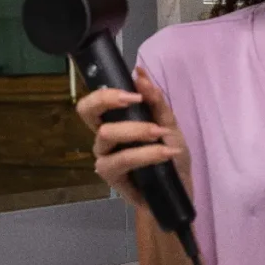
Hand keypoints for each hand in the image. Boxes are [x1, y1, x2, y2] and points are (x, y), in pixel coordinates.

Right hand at [76, 68, 190, 209]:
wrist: (179, 191)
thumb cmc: (169, 156)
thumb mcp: (169, 125)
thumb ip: (156, 101)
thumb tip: (140, 74)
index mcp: (113, 122)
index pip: (93, 101)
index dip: (106, 92)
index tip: (134, 92)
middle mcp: (103, 138)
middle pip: (85, 111)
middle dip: (109, 100)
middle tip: (135, 100)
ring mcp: (105, 157)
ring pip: (107, 133)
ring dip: (137, 130)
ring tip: (161, 135)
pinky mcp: (111, 176)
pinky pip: (122, 159)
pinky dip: (146, 153)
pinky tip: (165, 153)